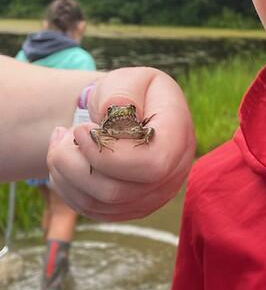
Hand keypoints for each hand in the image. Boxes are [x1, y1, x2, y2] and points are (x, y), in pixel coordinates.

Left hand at [47, 67, 195, 220]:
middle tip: (66, 133)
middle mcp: (174, 173)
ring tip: (63, 143)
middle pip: (118, 191)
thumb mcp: (130, 80)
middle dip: (76, 164)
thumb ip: (122, 94)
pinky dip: (69, 187)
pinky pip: (95, 210)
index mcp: (179, 137)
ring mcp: (155, 195)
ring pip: (101, 203)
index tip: (83, 129)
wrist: (134, 110)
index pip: (151, 164)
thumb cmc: (132, 92)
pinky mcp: (134, 207)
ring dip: (67, 174)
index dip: (108, 155)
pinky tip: (68, 161)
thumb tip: (109, 118)